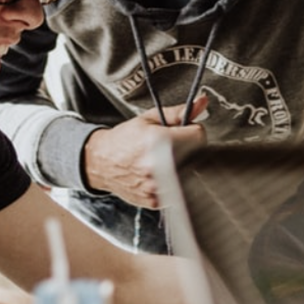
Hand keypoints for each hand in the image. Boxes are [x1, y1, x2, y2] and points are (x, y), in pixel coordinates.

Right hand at [84, 95, 207, 207]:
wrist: (101, 162)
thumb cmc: (123, 140)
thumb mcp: (149, 119)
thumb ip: (178, 112)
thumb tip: (201, 102)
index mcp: (158, 142)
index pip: (199, 136)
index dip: (192, 131)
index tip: (183, 133)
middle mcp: (158, 166)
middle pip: (196, 156)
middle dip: (187, 149)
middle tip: (170, 147)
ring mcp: (157, 186)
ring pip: (188, 174)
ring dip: (180, 167)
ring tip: (162, 161)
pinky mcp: (155, 201)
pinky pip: (177, 190)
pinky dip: (171, 182)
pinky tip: (157, 175)